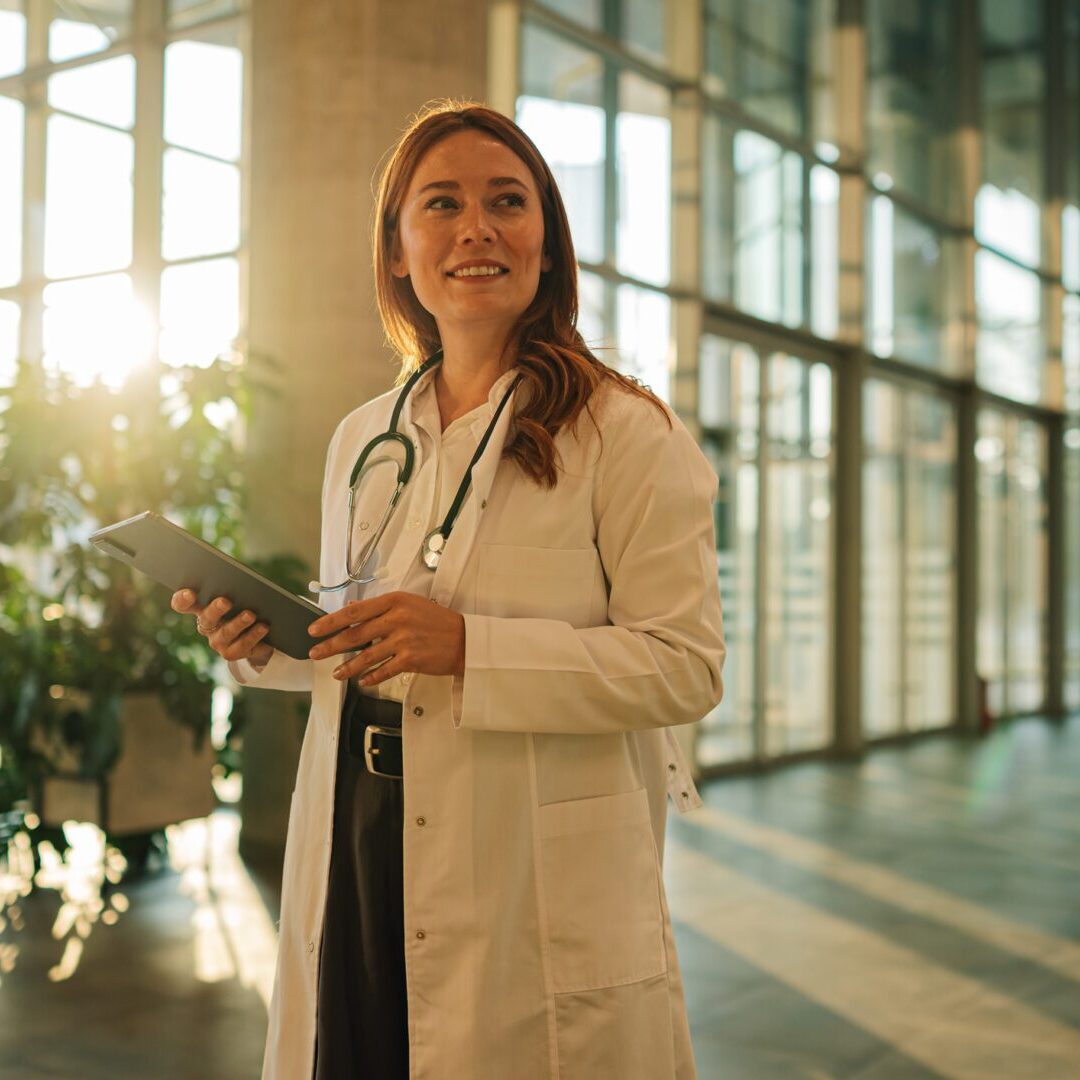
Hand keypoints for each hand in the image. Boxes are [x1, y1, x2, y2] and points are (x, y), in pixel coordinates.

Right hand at [171, 589, 272, 666]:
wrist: (258, 634)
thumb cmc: (244, 605)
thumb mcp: (238, 594)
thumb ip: (234, 586)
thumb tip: (243, 580)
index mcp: (201, 607)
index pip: (182, 604)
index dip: (182, 599)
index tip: (190, 592)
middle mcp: (206, 625)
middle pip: (206, 618)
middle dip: (216, 609)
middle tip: (226, 601)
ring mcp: (217, 641)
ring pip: (226, 633)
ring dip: (238, 623)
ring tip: (250, 614)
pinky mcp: (231, 653)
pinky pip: (242, 645)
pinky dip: (254, 635)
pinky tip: (264, 626)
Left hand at [307, 591, 464, 686]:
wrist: (465, 639)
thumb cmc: (437, 621)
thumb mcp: (409, 604)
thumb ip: (381, 607)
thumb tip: (353, 609)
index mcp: (395, 601)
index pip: (355, 611)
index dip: (331, 621)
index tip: (315, 629)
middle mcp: (397, 619)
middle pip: (355, 634)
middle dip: (331, 645)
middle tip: (315, 653)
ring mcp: (404, 640)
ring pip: (366, 656)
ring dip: (348, 666)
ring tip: (336, 673)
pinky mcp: (411, 660)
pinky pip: (383, 671)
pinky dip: (370, 677)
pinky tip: (362, 681)